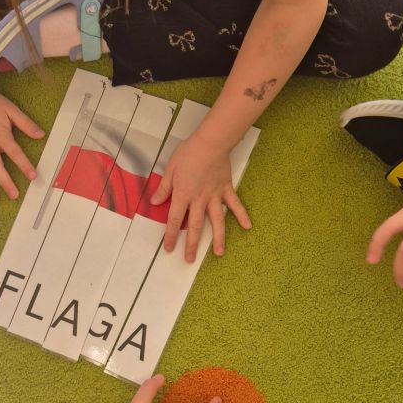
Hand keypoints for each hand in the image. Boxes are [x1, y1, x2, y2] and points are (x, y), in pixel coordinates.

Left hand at [150, 133, 250, 261]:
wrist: (210, 142)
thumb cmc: (188, 153)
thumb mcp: (170, 169)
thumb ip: (164, 188)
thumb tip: (155, 202)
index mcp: (183, 195)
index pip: (175, 220)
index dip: (171, 236)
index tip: (169, 248)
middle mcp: (199, 200)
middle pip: (195, 226)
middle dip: (192, 244)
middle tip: (189, 259)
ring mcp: (215, 196)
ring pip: (216, 221)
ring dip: (218, 238)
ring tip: (218, 253)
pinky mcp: (226, 189)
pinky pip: (235, 205)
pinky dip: (242, 215)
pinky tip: (247, 227)